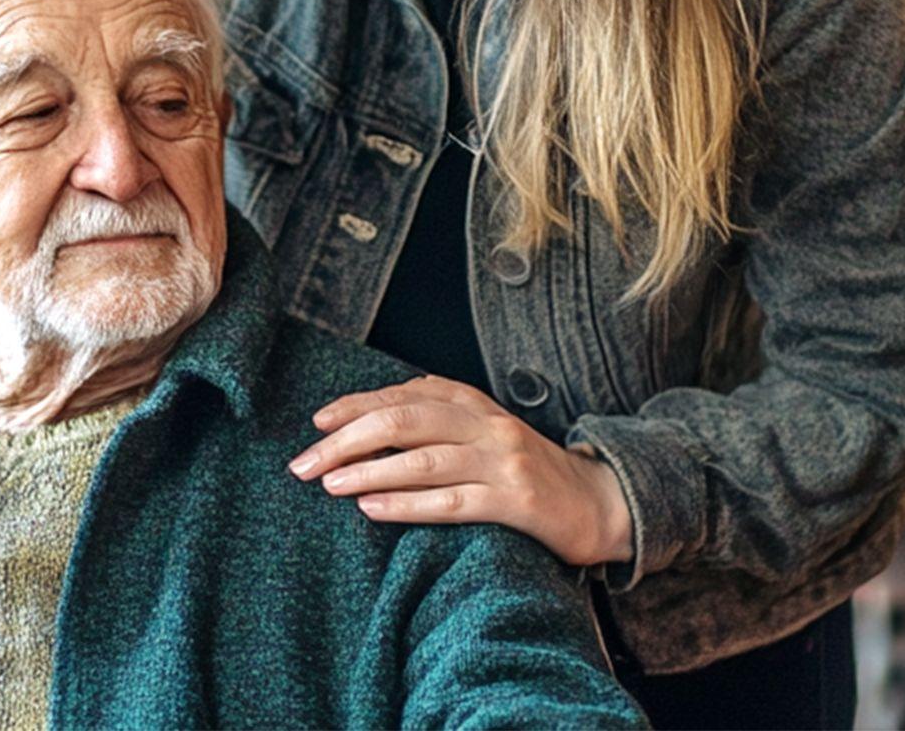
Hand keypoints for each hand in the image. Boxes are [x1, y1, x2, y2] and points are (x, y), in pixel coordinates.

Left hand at [289, 376, 635, 566]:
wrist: (600, 504)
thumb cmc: (527, 474)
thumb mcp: (484, 435)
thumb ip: (438, 421)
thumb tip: (367, 421)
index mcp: (475, 405)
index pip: (404, 396)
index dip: (355, 406)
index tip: (316, 424)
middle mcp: (488, 426)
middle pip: (405, 420)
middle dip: (347, 440)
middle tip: (304, 464)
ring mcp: (504, 462)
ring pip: (424, 460)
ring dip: (369, 470)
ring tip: (329, 484)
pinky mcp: (517, 503)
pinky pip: (455, 502)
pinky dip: (408, 504)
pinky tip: (372, 509)